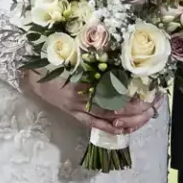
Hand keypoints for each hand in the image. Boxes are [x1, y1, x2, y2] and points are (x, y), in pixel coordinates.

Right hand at [22, 70, 155, 136]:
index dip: (128, 94)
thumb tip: (116, 53)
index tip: (145, 93)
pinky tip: (124, 128)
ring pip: (106, 118)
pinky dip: (109, 127)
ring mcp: (77, 109)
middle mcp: (80, 98)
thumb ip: (92, 58)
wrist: (31, 78)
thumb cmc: (51, 63)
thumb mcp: (71, 57)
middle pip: (112, 107)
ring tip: (144, 117)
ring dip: (126, 119)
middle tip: (151, 107)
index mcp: (80, 81)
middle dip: (133, 109)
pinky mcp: (74, 115)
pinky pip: (94, 124)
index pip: (110, 91)